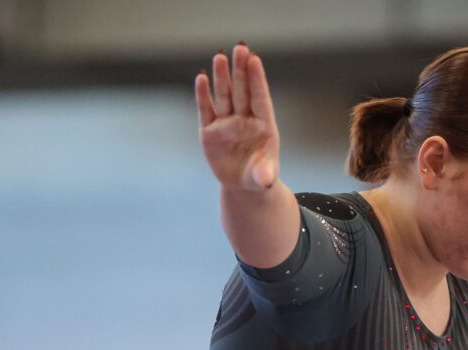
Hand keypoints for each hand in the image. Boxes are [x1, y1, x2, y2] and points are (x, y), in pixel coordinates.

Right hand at [195, 43, 280, 191]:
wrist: (243, 184)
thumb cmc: (259, 174)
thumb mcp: (263, 176)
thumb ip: (264, 174)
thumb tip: (266, 181)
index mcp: (264, 125)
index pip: (260, 98)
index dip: (257, 79)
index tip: (255, 59)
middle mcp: (245, 120)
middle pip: (242, 91)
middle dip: (240, 70)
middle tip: (239, 48)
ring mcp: (226, 123)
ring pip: (224, 95)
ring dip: (222, 77)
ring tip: (220, 56)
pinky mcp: (209, 131)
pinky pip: (206, 110)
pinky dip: (203, 95)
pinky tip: (202, 78)